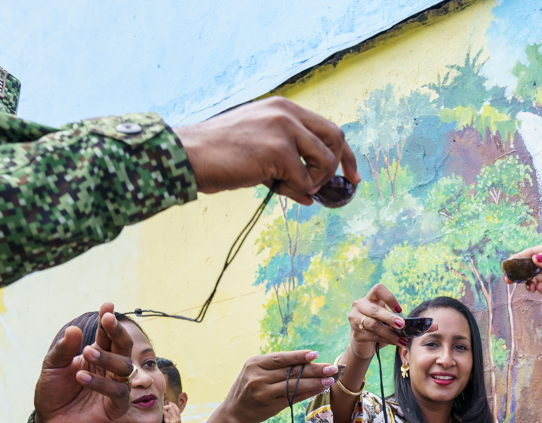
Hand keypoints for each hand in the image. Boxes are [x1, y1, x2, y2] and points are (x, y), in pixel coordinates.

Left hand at [33, 303, 134, 422]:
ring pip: (124, 367)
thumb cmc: (53, 394)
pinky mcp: (116, 408)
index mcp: (98, 357)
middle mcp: (110, 370)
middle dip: (117, 332)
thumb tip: (73, 329)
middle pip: (123, 347)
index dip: (109, 321)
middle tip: (108, 319)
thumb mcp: (52, 368)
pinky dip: (101, 383)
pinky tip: (81, 377)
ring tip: (86, 353)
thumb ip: (63, 350)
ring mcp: (115, 388)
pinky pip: (118, 392)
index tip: (107, 305)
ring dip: (107, 357)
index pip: (107, 336)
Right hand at [173, 97, 359, 202]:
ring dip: (314, 182)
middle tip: (337, 187)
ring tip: (288, 187)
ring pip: (325, 161)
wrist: (190, 155)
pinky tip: (273, 188)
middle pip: (336, 138)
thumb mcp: (259, 151)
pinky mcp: (279, 150)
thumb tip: (311, 195)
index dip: (345, 153)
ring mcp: (284, 129)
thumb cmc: (219, 155)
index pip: (327, 127)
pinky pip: (304, 180)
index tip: (351, 174)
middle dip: (342, 165)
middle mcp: (287, 113)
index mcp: (283, 108)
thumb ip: (288, 166)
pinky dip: (294, 191)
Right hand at [222, 350, 338, 422]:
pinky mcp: (271, 406)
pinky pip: (294, 398)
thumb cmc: (250, 387)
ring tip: (330, 379)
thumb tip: (309, 360)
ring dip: (315, 382)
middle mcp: (258, 377)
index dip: (299, 356)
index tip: (315, 354)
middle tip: (331, 368)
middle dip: (314, 369)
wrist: (235, 412)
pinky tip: (320, 389)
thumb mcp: (256, 371)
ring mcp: (265, 393)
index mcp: (255, 364)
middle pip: (291, 372)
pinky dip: (308, 393)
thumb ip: (277, 366)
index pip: (281, 358)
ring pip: (295, 385)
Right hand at [347, 284, 428, 359]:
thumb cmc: (382, 329)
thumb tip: (436, 326)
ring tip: (401, 340)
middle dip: (389, 318)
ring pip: (373, 324)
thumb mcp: (395, 324)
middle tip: (402, 325)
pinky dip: (384, 340)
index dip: (389, 298)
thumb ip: (413, 323)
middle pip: (374, 309)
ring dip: (389, 333)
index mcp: (371, 298)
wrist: (364, 345)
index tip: (399, 309)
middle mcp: (360, 305)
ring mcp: (355, 319)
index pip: (377, 289)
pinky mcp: (356, 333)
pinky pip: (371, 335)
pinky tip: (393, 343)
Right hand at [504, 240, 541, 299]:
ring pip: (538, 279)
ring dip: (529, 282)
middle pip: (532, 267)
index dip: (520, 258)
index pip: (534, 252)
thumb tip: (535, 259)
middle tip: (509, 279)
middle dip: (520, 272)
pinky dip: (540, 290)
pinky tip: (536, 289)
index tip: (508, 264)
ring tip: (526, 285)